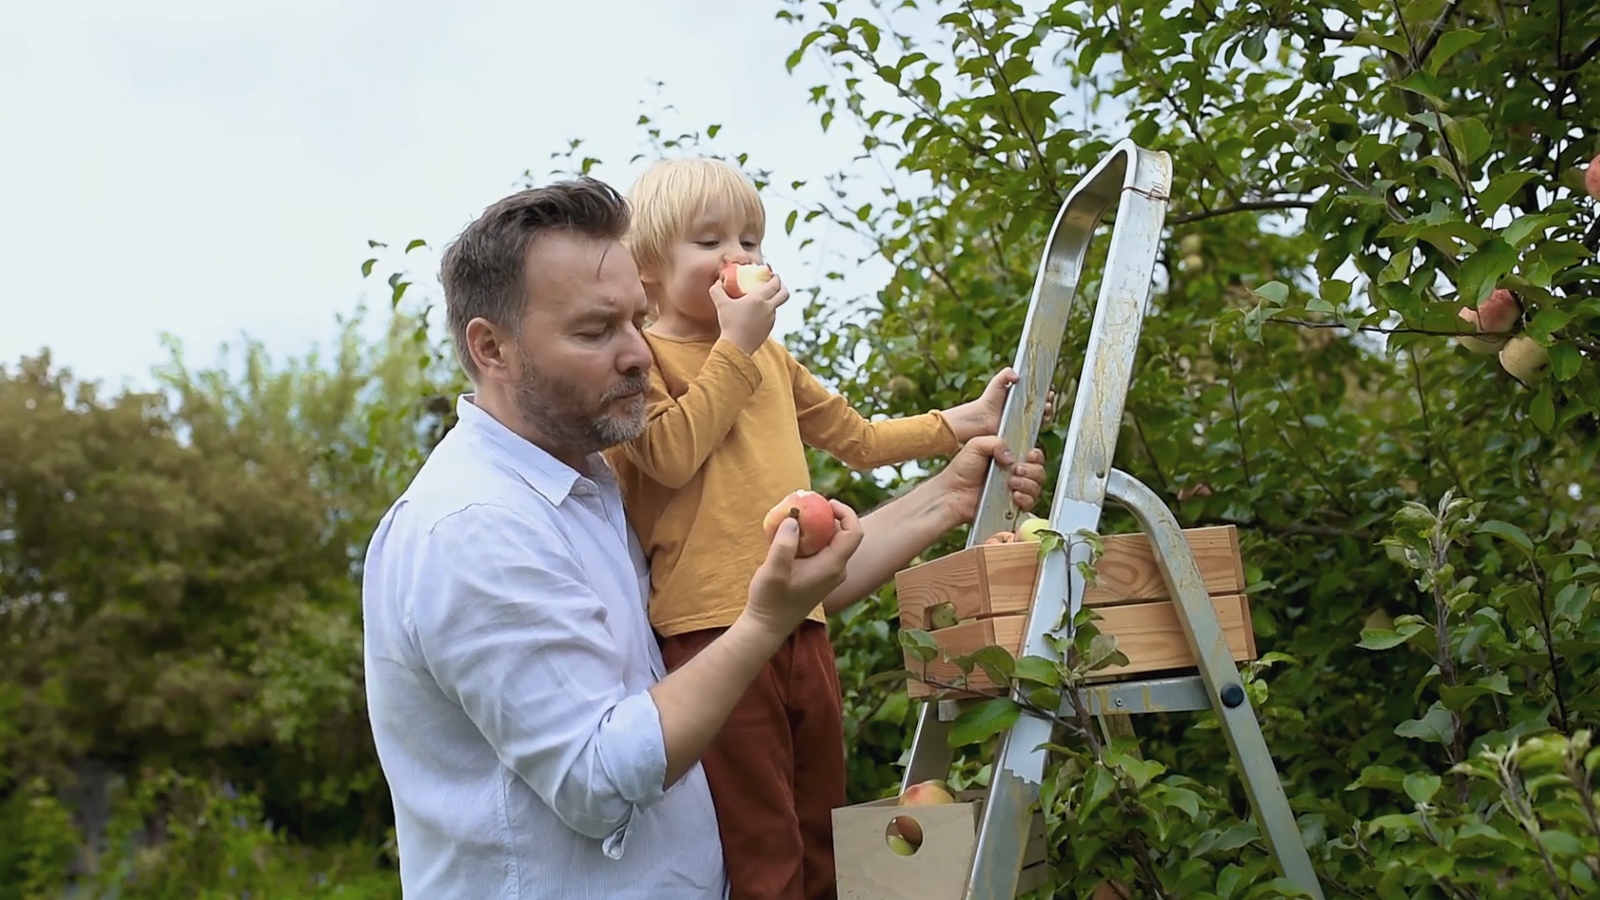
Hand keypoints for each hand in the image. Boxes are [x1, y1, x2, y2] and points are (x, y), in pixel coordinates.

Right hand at [713, 270, 788, 355]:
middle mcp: (769, 308)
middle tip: (775, 282)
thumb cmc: (729, 323)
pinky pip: (771, 316)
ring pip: (777, 306)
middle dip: (782, 286)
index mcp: (760, 298)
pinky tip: (758, 312)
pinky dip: (767, 311)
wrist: (736, 347)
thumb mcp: (720, 303)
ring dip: (773, 299)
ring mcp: (771, 319)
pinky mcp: (769, 329)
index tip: (771, 272)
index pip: (775, 283)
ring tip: (763, 298)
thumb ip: (717, 289)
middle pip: (784, 293)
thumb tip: (718, 281)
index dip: (775, 276)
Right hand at [743, 500, 863, 635]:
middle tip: (805, 505)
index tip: (824, 502)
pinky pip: (823, 551)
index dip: (846, 512)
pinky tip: (790, 538)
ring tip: (795, 519)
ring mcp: (830, 575)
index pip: (854, 533)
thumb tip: (794, 519)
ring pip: (832, 542)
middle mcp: (836, 570)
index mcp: (832, 567)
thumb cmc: (770, 601)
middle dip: (827, 516)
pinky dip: (811, 539)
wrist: (767, 627)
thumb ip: (783, 545)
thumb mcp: (772, 572)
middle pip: (843, 534)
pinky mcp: (820, 577)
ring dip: (817, 527)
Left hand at [930, 435, 1048, 521]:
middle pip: (1039, 471)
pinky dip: (1026, 498)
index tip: (1029, 456)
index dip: (1035, 456)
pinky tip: (1014, 496)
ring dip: (1029, 484)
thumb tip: (1012, 457)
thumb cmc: (961, 470)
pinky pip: (1030, 503)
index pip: (1033, 455)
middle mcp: (1014, 474)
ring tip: (1012, 483)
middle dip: (1032, 470)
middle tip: (1017, 470)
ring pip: (1036, 487)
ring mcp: (1014, 490)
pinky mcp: (1012, 506)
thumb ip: (996, 442)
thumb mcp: (976, 445)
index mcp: (1009, 457)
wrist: (953, 494)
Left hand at [943, 368, 1057, 441]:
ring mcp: (1027, 418)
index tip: (1049, 386)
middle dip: (1050, 398)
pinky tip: (1043, 418)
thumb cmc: (989, 399)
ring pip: (1044, 414)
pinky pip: (1038, 426)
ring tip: (1047, 406)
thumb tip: (1018, 376)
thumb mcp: (997, 382)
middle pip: (1045, 401)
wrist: (982, 419)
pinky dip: (1044, 422)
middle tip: (1049, 396)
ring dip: (1049, 410)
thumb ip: (1006, 373)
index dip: (1046, 388)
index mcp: (1023, 393)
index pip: (1039, 389)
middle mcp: (1027, 406)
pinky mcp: (1025, 429)